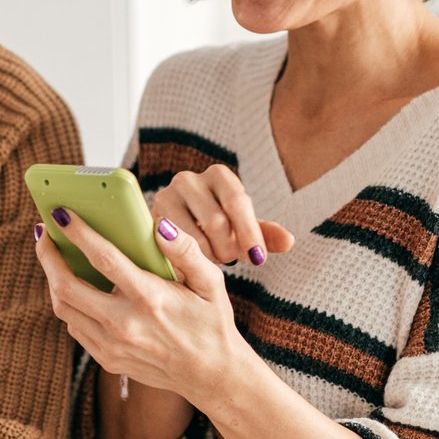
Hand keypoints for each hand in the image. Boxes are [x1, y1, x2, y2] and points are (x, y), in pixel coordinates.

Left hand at [34, 206, 255, 408]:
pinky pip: (74, 327)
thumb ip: (187, 251)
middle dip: (49, 255)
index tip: (60, 213)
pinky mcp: (107, 359)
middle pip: (67, 286)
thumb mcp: (211, 283)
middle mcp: (125, 324)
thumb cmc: (212, 322)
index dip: (78, 233)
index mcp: (151, 298)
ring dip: (52, 279)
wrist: (212, 376)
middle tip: (43, 232)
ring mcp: (112, 346)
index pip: (103, 258)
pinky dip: (68, 304)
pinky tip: (71, 285)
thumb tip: (159, 225)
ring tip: (52, 255)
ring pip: (64, 308)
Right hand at [150, 165, 294, 265]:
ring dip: (207, 255)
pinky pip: (172, 246)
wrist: (176, 234)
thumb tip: (289, 241)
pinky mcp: (149, 216)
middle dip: (227, 248)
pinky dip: (187, 258)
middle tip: (229, 259)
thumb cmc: (217, 231)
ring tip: (211, 258)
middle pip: (216, 221)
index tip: (258, 259)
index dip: (250, 232)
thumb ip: (265, 235)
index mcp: (219, 175)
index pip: (238, 201)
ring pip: (193, 236)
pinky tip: (192, 262)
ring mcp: (166, 195)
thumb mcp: (243, 231)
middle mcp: (189, 178)